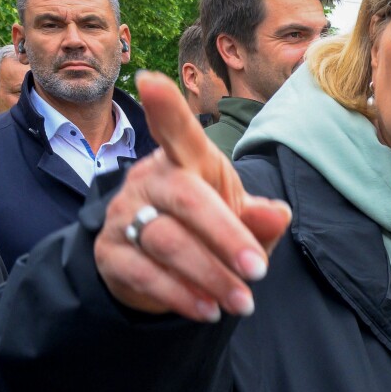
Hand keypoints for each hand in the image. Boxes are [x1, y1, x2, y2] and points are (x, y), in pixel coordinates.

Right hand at [93, 71, 292, 321]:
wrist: (156, 267)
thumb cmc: (205, 227)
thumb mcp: (238, 220)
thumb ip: (259, 218)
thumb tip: (279, 214)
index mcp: (185, 161)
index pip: (176, 132)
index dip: (167, 108)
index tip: (151, 80)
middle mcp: (149, 180)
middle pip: (184, 198)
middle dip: (226, 236)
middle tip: (260, 271)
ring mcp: (124, 215)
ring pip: (166, 240)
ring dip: (210, 275)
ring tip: (242, 303)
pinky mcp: (110, 253)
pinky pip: (145, 274)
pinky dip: (182, 296)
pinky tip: (209, 311)